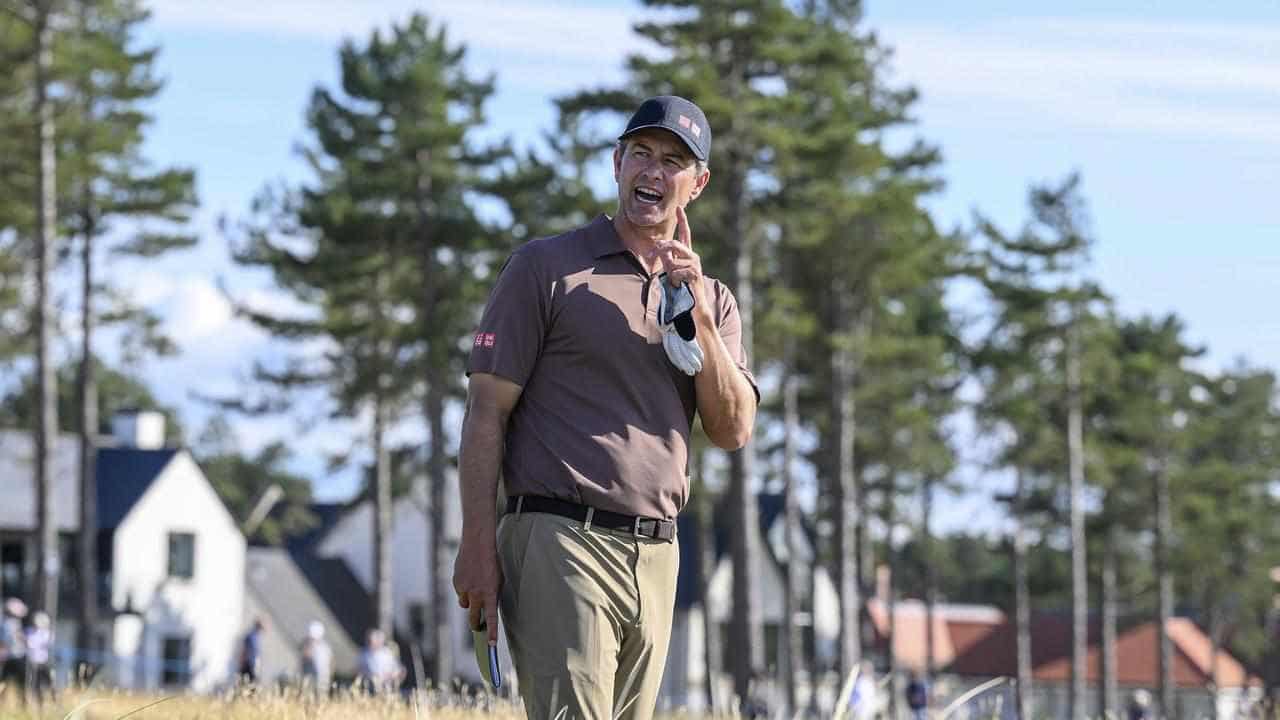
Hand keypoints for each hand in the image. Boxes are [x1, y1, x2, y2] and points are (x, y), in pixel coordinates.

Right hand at [452, 541, 501, 645]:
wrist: (477, 545)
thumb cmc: (492, 563)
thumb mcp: (498, 581)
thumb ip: (492, 595)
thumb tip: (487, 608)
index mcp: (490, 593)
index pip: (491, 618)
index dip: (491, 632)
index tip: (491, 645)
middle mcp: (476, 593)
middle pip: (473, 617)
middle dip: (475, 624)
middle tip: (477, 627)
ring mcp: (465, 589)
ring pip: (465, 604)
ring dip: (469, 602)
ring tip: (474, 588)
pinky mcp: (456, 583)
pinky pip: (460, 592)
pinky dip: (463, 589)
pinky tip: (468, 577)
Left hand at [649, 206, 714, 328]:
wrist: (694, 305)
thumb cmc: (681, 289)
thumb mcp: (671, 271)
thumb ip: (666, 259)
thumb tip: (660, 249)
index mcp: (687, 254)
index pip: (685, 234)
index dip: (682, 220)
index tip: (679, 207)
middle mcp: (693, 256)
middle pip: (672, 244)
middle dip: (659, 251)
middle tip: (650, 258)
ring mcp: (695, 264)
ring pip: (672, 261)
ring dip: (669, 273)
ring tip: (676, 282)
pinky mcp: (695, 273)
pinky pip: (676, 271)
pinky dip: (674, 280)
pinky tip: (681, 286)